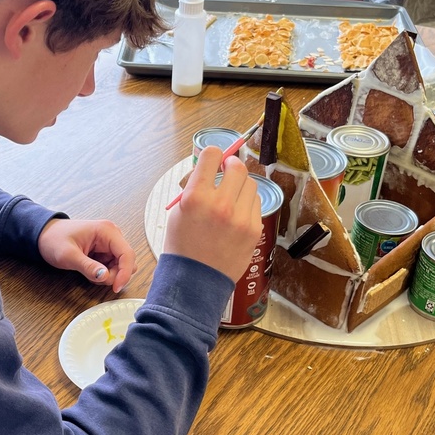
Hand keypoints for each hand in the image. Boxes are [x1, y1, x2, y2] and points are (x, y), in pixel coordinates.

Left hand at [37, 218, 136, 293]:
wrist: (45, 236)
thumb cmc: (54, 239)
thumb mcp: (68, 255)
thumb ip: (87, 267)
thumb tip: (105, 276)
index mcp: (106, 231)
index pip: (127, 254)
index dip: (125, 273)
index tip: (116, 287)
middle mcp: (112, 235)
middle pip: (127, 262)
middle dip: (114, 275)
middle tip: (95, 278)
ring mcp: (109, 244)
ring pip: (121, 267)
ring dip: (108, 276)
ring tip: (88, 272)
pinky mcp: (105, 252)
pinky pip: (112, 268)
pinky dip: (103, 274)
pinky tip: (90, 271)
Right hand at [163, 146, 261, 283]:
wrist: (195, 280)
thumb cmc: (182, 246)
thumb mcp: (178, 211)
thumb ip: (194, 187)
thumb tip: (209, 168)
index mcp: (196, 197)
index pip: (212, 154)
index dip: (212, 154)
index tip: (214, 160)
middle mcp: (220, 204)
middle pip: (237, 167)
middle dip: (231, 166)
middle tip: (227, 171)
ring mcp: (240, 217)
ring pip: (250, 184)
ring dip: (241, 185)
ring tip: (231, 197)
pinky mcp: (253, 229)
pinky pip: (256, 204)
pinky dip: (247, 204)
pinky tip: (237, 214)